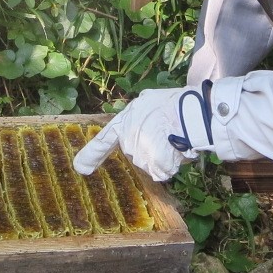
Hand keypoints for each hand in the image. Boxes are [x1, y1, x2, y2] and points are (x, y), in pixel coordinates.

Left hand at [74, 82, 214, 180]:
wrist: (192, 112)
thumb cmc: (175, 104)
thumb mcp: (150, 101)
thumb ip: (139, 117)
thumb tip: (142, 127)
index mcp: (124, 121)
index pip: (104, 141)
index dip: (91, 155)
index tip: (80, 168)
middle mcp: (127, 138)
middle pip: (136, 154)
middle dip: (151, 148)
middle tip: (166, 134)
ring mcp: (139, 152)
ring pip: (150, 164)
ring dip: (163, 156)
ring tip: (175, 138)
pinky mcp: (152, 164)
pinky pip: (162, 171)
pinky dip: (171, 164)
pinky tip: (177, 150)